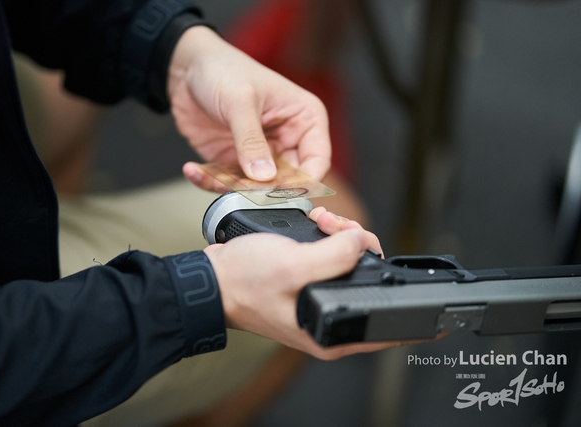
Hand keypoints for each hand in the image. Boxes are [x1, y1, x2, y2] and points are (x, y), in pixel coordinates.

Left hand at [167, 26, 330, 191]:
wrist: (187, 67)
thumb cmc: (223, 69)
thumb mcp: (240, 102)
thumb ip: (251, 142)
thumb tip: (265, 177)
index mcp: (304, 119)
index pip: (317, 161)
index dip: (302, 182)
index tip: (278, 190)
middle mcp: (287, 139)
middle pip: (286, 182)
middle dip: (261, 189)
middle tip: (238, 186)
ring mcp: (260, 153)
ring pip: (255, 188)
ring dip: (231, 188)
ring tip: (211, 176)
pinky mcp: (235, 161)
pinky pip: (228, 183)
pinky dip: (210, 182)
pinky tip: (194, 170)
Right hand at [204, 208, 415, 359]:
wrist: (211, 278)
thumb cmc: (243, 283)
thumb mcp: (293, 267)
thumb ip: (335, 257)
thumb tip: (361, 242)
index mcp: (331, 332)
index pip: (387, 323)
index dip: (403, 297)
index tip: (409, 279)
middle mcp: (329, 322)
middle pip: (370, 280)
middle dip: (359, 247)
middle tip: (337, 229)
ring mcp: (319, 302)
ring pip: (352, 264)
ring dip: (343, 237)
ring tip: (321, 222)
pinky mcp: (310, 284)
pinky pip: (334, 259)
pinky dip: (330, 238)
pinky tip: (317, 225)